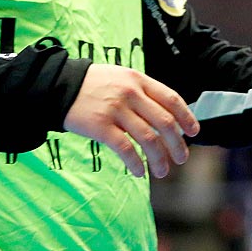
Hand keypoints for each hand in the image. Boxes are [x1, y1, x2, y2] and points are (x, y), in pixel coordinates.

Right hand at [63, 64, 198, 178]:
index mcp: (139, 80)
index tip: (194, 132)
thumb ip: (142, 93)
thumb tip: (166, 118)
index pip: (171, 99)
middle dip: (177, 143)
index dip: (186, 117)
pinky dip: (135, 162)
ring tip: (162, 171)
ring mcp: (115, 109)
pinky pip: (125, 148)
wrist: (57, 85)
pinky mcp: (100, 125)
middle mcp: (130, 93)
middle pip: (164, 122)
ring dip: (159, 158)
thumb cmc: (93, 85)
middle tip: (182, 158)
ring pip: (148, 138)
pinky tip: (139, 172)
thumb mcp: (121, 78)